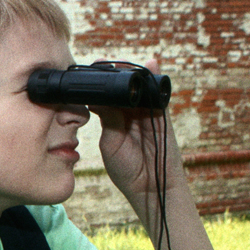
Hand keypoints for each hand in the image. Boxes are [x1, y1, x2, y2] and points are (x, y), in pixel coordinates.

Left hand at [92, 60, 183, 213]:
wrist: (149, 187)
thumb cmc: (128, 169)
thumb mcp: (112, 142)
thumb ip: (109, 118)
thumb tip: (98, 97)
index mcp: (115, 118)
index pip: (106, 95)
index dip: (98, 84)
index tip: (86, 72)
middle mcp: (132, 113)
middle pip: (123, 87)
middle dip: (114, 74)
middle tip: (101, 63)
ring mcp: (148, 113)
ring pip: (140, 88)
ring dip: (132, 73)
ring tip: (120, 63)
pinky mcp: (162, 116)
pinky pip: (159, 95)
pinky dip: (155, 80)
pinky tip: (151, 65)